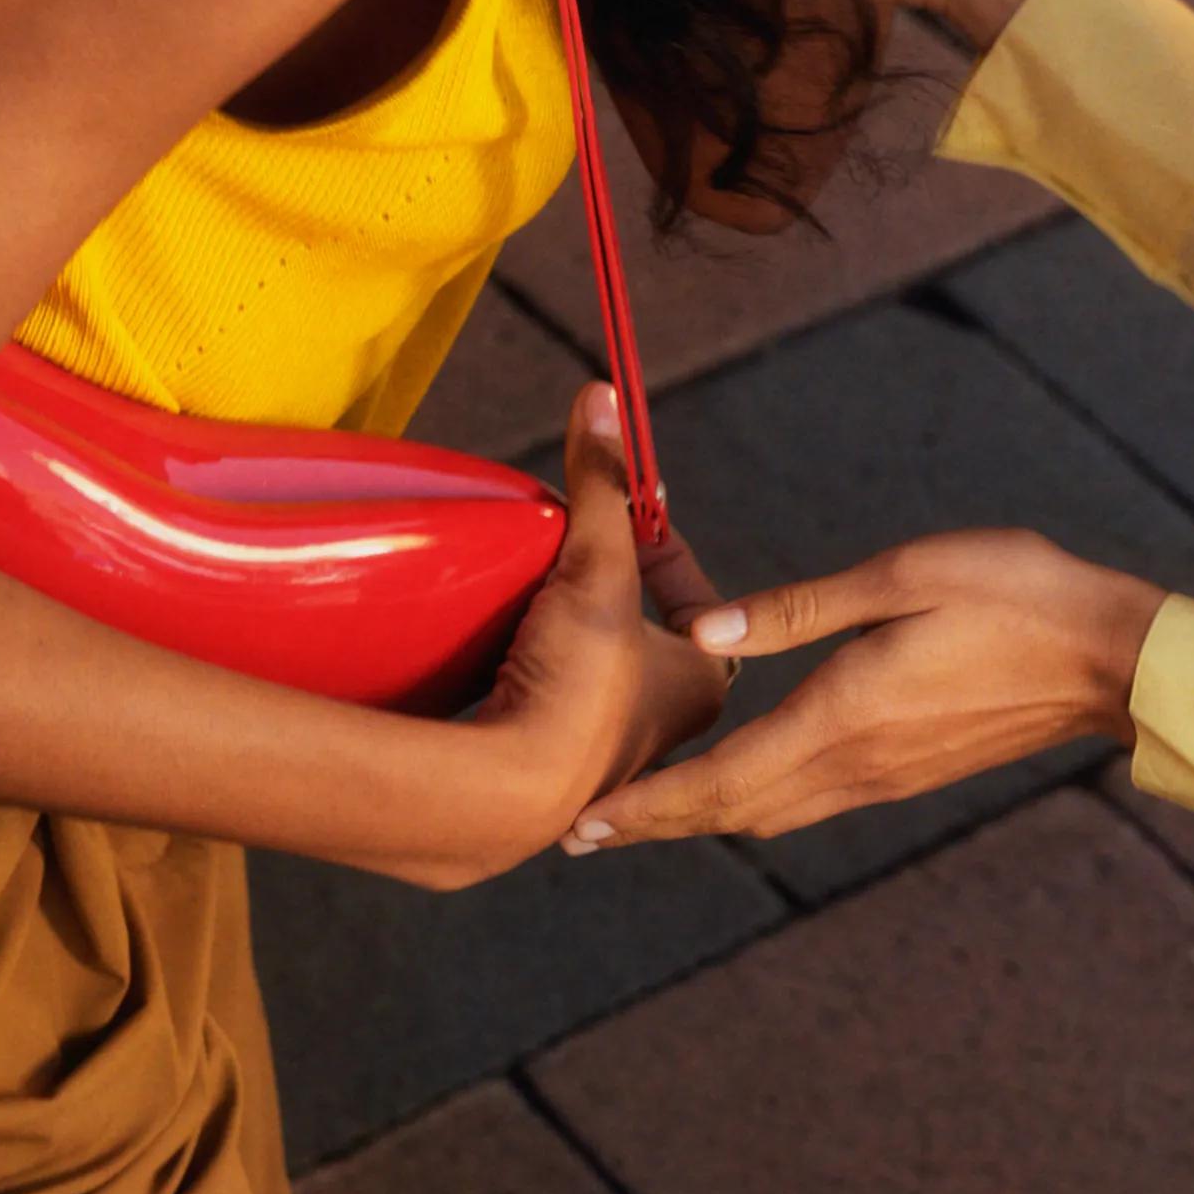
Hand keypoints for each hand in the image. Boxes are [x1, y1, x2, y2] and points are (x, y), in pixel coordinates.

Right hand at [470, 388, 732, 860]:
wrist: (502, 796)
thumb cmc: (577, 684)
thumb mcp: (595, 566)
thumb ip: (598, 484)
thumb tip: (602, 397)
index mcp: (702, 681)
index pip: (693, 596)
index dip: (653, 544)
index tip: (614, 513)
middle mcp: (664, 727)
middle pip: (636, 631)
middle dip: (601, 591)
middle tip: (561, 555)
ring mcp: (604, 760)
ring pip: (589, 672)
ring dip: (558, 635)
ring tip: (521, 601)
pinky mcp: (545, 780)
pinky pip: (541, 708)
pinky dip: (523, 676)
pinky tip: (492, 661)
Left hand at [561, 531, 1166, 849]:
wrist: (1103, 655)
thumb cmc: (1008, 592)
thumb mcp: (900, 576)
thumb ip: (796, 608)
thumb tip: (700, 632)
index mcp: (841, 716)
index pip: (722, 779)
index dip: (647, 807)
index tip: (584, 825)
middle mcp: (854, 763)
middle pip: (732, 812)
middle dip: (656, 822)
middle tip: (583, 830)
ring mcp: (883, 776)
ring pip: (768, 813)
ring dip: (702, 814)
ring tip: (643, 810)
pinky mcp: (906, 771)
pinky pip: (808, 800)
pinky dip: (752, 798)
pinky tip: (737, 777)